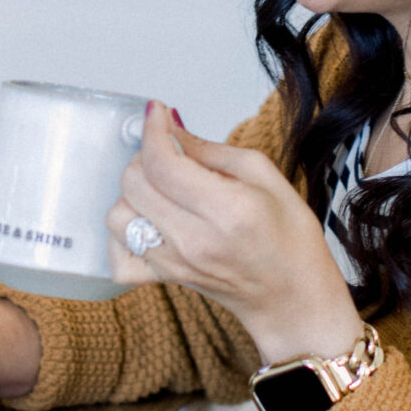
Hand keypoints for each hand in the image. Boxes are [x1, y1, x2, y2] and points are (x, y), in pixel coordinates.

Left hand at [105, 103, 361, 364]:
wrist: (293, 298)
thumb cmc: (290, 239)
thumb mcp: (266, 176)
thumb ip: (212, 150)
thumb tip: (172, 131)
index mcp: (228, 210)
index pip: (163, 162)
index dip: (153, 129)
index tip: (157, 113)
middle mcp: (195, 239)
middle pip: (133, 184)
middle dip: (145, 156)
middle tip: (169, 153)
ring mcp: (176, 263)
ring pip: (118, 216)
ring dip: (133, 193)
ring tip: (162, 189)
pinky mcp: (165, 279)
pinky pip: (118, 257)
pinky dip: (123, 236)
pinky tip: (148, 222)